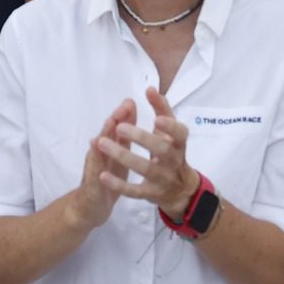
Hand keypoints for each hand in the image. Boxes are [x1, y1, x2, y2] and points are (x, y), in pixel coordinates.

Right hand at [66, 100, 133, 233]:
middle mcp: (98, 155)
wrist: (90, 206)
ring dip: (101, 143)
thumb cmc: (106, 176)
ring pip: (97, 155)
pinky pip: (94, 180)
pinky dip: (96, 171)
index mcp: (108, 148)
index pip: (116, 129)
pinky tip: (97, 166)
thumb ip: (123, 135)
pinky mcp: (92, 188)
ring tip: (106, 130)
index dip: (123, 116)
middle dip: (113, 123)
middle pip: (105, 136)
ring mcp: (94, 171)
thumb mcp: (117, 155)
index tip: (131, 101)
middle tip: (122, 109)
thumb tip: (130, 111)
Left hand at [96, 87, 199, 217]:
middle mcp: (174, 161)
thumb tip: (150, 88)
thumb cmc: (172, 152)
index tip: (157, 118)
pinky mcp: (151, 194)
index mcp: (179, 143)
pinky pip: (134, 190)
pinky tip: (103, 175)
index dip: (170, 127)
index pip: (179, 133)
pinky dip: (119, 184)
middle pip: (160, 149)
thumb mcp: (171, 132)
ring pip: (144, 168)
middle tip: (120, 126)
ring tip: (102, 143)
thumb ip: (162, 109)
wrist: (181, 190)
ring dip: (123, 156)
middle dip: (141, 137)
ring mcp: (162, 179)